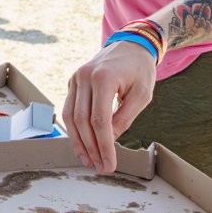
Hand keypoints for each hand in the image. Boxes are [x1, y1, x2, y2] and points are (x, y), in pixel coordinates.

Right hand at [62, 41, 156, 173]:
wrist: (130, 45)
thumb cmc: (139, 70)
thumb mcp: (142, 95)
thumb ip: (125, 118)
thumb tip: (110, 141)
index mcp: (104, 78)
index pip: (99, 120)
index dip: (104, 146)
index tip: (110, 164)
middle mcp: (84, 77)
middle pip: (82, 121)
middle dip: (91, 148)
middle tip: (100, 166)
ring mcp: (75, 78)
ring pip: (70, 117)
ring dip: (78, 141)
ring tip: (88, 160)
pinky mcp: (73, 82)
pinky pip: (68, 108)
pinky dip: (73, 128)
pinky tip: (81, 143)